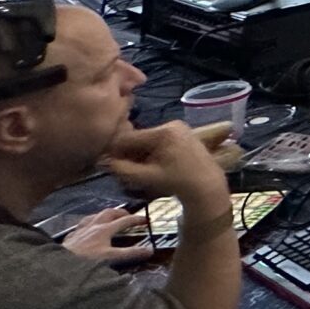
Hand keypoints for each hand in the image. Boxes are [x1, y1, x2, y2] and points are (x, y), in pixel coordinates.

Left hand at [61, 204, 153, 266]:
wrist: (60, 264)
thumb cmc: (85, 260)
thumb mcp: (111, 258)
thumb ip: (130, 253)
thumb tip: (149, 250)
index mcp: (105, 229)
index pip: (125, 221)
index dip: (137, 219)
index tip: (146, 220)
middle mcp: (93, 226)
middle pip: (109, 213)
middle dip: (121, 212)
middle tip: (128, 216)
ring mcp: (81, 230)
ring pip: (94, 216)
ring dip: (104, 215)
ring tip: (109, 218)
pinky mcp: (71, 236)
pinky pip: (81, 225)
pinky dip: (88, 224)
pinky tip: (87, 228)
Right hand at [102, 119, 233, 215]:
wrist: (206, 184)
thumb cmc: (177, 182)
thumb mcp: (146, 177)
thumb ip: (123, 169)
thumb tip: (102, 161)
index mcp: (163, 132)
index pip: (128, 138)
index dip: (114, 150)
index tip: (106, 162)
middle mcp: (170, 124)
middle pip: (137, 138)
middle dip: (128, 154)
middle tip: (122, 170)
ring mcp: (177, 127)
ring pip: (146, 140)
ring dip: (138, 154)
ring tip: (137, 171)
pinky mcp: (180, 133)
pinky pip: (157, 141)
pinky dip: (150, 152)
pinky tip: (150, 166)